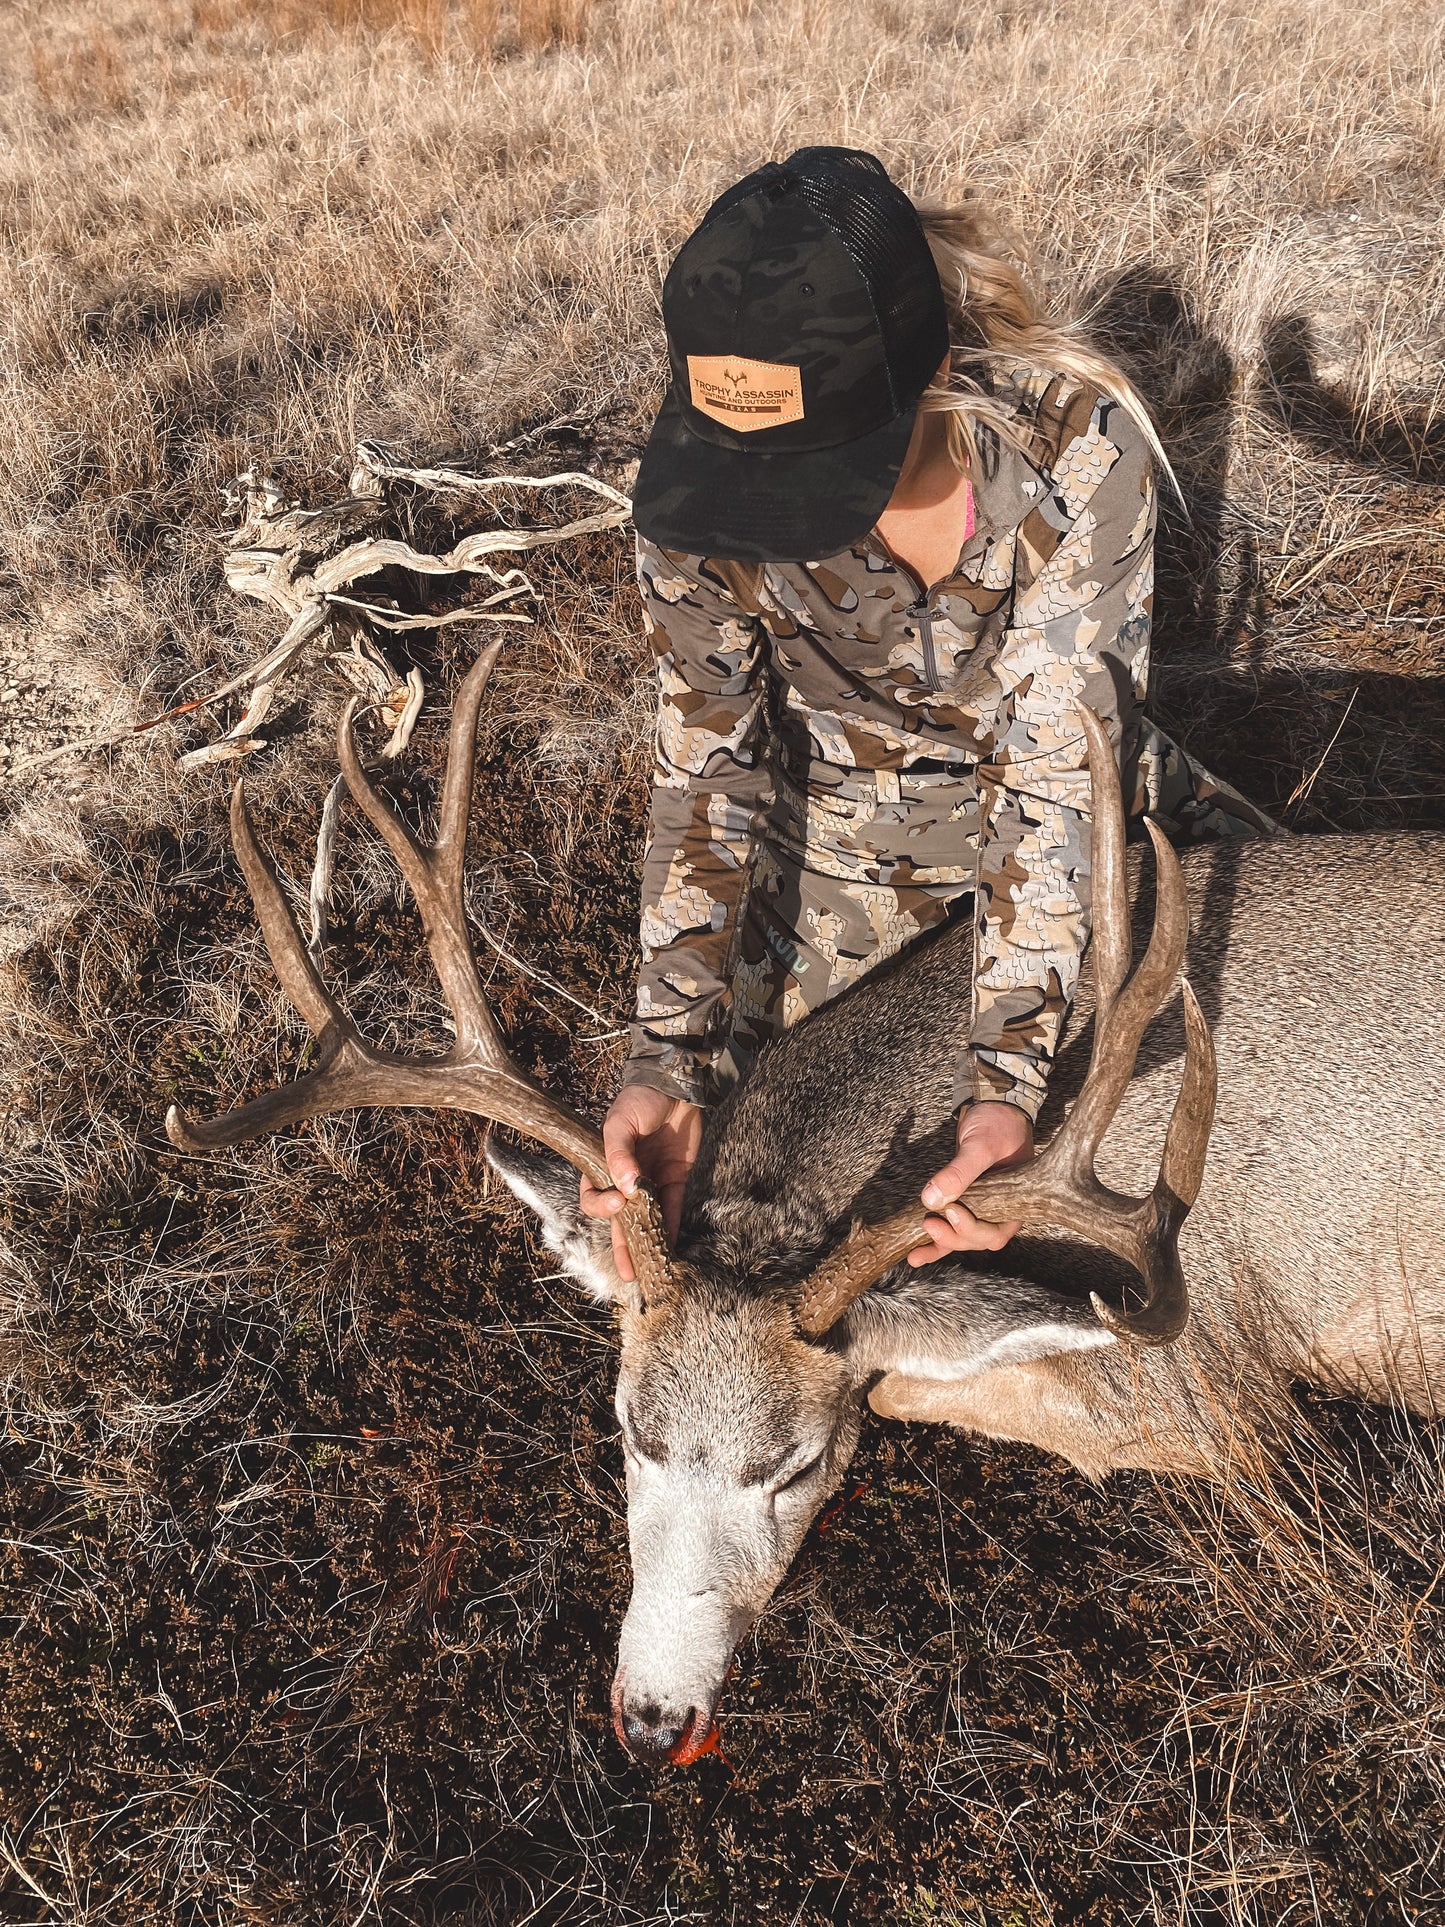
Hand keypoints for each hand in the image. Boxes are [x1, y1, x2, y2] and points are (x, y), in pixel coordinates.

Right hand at [579, 1086, 702, 1282]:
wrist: (674, 1085)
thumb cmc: (639, 1100)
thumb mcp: (619, 1122)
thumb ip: (619, 1153)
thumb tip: (625, 1187)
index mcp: (602, 1165)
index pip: (594, 1196)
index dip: (602, 1206)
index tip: (617, 1201)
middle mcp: (624, 1178)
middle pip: (620, 1219)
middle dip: (623, 1247)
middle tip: (629, 1271)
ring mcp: (651, 1181)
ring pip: (646, 1220)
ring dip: (647, 1244)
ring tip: (649, 1271)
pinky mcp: (675, 1179)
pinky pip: (672, 1208)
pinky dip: (672, 1226)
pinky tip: (672, 1246)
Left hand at [908, 1101, 1034, 1266]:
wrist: (994, 1106)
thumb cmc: (998, 1124)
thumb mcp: (980, 1146)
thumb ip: (959, 1172)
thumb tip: (932, 1199)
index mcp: (1015, 1203)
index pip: (994, 1232)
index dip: (971, 1229)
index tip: (951, 1211)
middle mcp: (1001, 1210)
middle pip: (975, 1239)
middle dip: (951, 1237)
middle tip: (929, 1223)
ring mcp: (983, 1207)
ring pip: (961, 1237)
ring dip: (939, 1245)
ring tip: (914, 1253)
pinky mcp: (966, 1201)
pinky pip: (951, 1226)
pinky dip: (935, 1241)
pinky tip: (915, 1255)